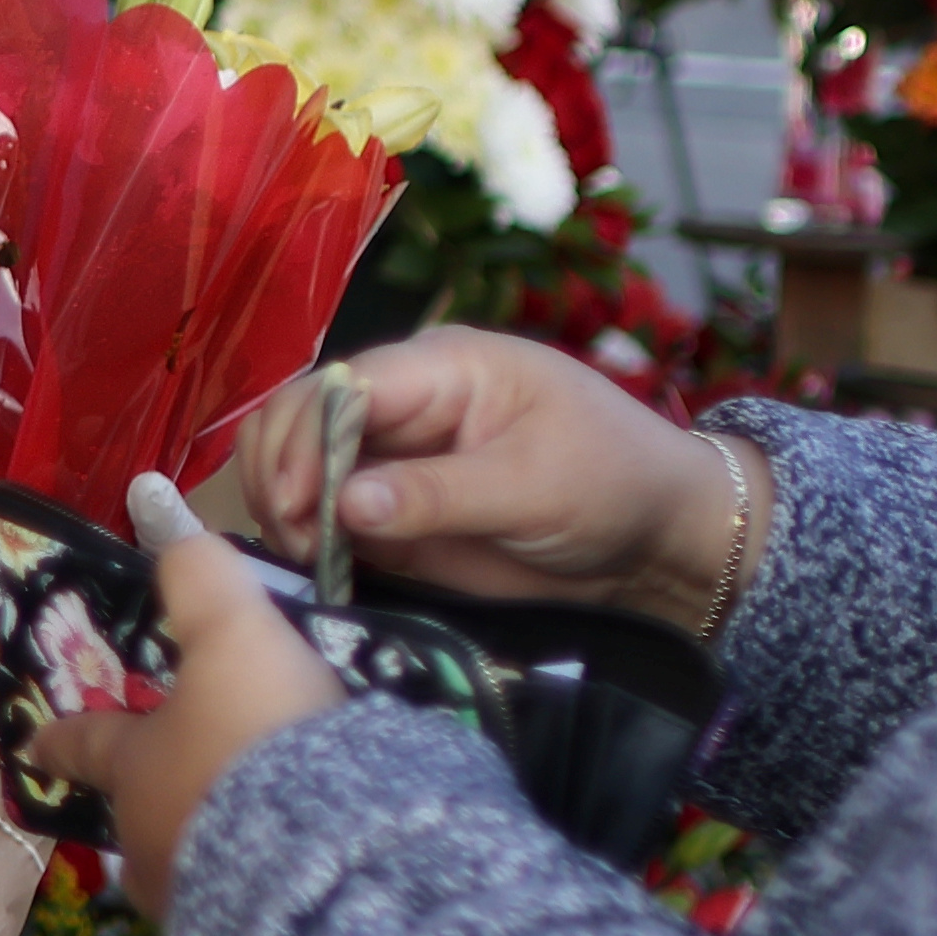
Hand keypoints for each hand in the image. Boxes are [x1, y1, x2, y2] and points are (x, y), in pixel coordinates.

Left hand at [46, 476, 347, 922]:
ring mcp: (192, 899)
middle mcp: (146, 840)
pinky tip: (293, 872)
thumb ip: (202, 580)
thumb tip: (177, 541)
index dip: (62, 737)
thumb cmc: (258, 736)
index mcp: (131, 767)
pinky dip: (258, 880)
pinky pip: (244, 901)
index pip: (85, 744)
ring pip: (187, 862)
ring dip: (210, 841)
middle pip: (138, 812)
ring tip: (255, 829)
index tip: (34, 746)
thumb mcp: (233, 633)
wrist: (320, 860)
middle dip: (158, 795)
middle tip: (189, 779)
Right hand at [271, 327, 754, 628]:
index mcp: (442, 368)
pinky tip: (313, 567)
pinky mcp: (390, 509)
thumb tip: (347, 503)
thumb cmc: (613, 482)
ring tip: (305, 558)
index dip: (307, 439)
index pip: (344, 386)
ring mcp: (392, 456)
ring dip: (282, 505)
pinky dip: (302, 536)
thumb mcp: (532, 485)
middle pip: (300, 415)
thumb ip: (437, 494)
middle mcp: (404, 403)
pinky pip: (322, 513)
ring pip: (296, 461)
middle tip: (297, 542)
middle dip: (282, 472)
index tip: (298, 506)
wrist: (654, 538)